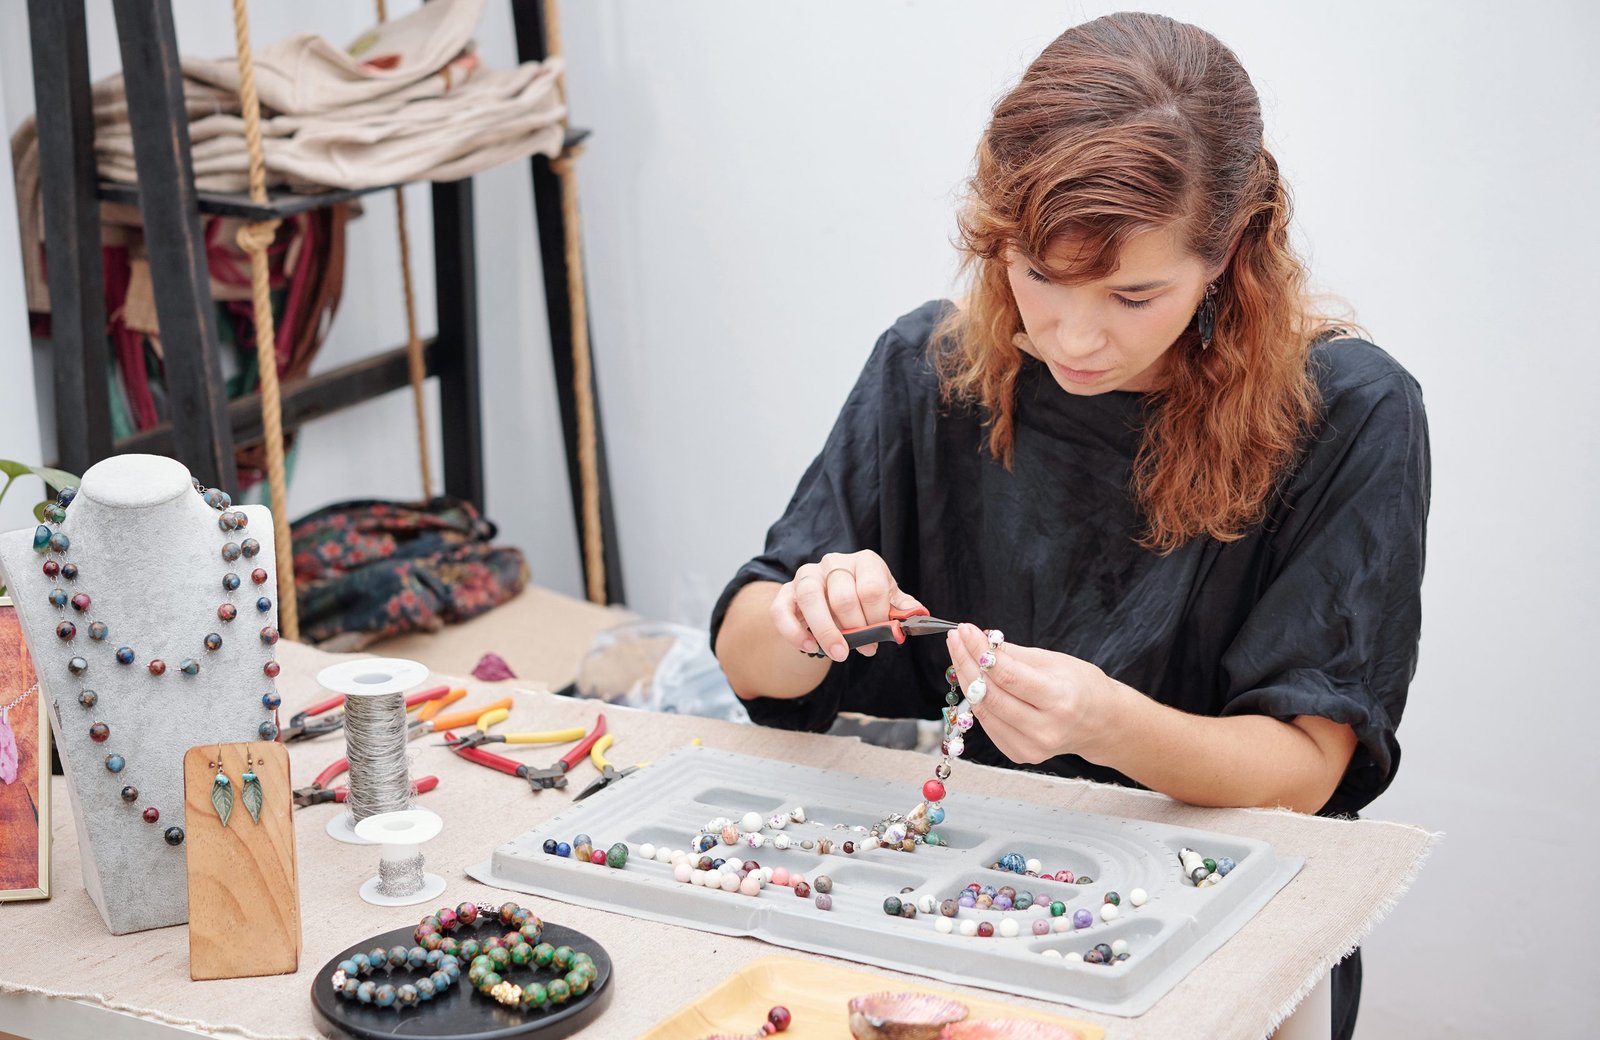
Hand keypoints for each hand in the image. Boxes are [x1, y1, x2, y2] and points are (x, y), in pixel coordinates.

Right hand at [770, 550, 925, 661]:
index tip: (882, 636)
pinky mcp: (785, 592)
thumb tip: (919, 615)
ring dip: (826, 632)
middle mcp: (834, 563)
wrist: (830, 603)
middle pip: (843, 597)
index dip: (878, 617)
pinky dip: (794, 632)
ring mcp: (807, 575)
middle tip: (866, 649)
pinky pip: (782, 610)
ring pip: (811, 598)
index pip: (871, 588)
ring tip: (839, 653)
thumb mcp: (886, 601)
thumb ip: (901, 608)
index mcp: (864, 562)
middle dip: (856, 629)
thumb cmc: (863, 602)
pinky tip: (809, 647)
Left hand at [945, 623, 1114, 763]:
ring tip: (959, 653)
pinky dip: (977, 699)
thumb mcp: (1055, 661)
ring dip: (966, 679)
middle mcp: (1046, 729)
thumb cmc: (1081, 686)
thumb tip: (979, 641)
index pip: (1008, 676)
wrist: (1100, 724)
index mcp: (1060, 700)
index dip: (980, 651)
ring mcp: (1031, 747)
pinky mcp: (1019, 754)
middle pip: (991, 695)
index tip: (965, 630)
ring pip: (983, 710)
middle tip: (956, 638)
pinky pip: (988, 723)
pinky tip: (973, 678)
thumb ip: (1014, 655)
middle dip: (967, 662)